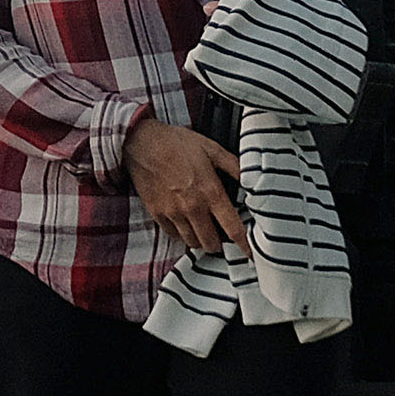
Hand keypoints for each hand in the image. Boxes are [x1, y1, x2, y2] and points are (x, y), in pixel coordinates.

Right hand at [122, 118, 248, 257]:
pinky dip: (182, 233)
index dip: (244, 244)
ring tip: (205, 232)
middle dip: (220, 244)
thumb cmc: (177, 143)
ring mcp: (173, 212)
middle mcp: (193, 207)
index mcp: (211, 191)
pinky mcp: (157, 213)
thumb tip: (253, 179)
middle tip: (223, 238)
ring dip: (201, 240)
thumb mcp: (212, 149)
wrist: (141, 142)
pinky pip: (173, 235)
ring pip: (192, 242)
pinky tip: (186, 223)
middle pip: (212, 243)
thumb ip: (234, 166)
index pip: (233, 228)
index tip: (249, 253)